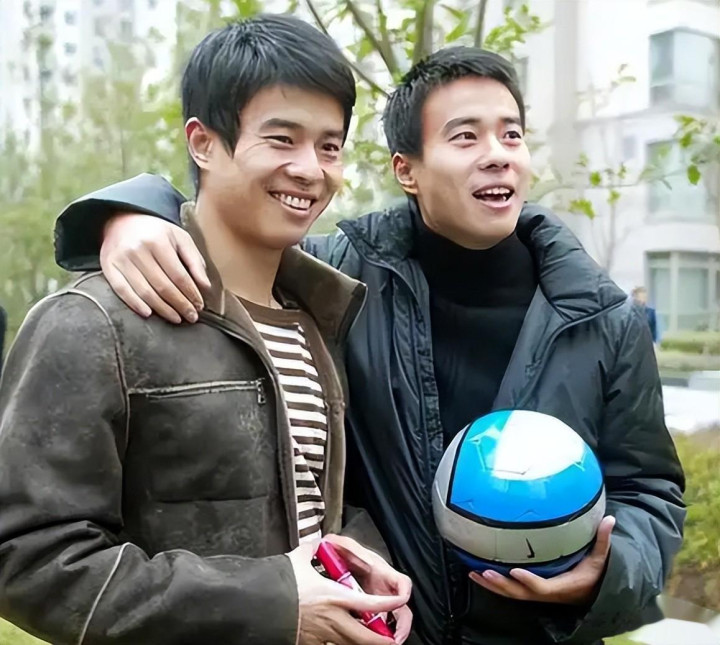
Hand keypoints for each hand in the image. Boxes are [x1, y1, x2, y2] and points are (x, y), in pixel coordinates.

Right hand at [100, 213, 210, 323]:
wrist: (123, 220)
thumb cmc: (157, 232)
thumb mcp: (180, 239)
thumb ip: (195, 261)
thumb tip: (206, 286)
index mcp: (158, 240)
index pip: (178, 275)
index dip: (191, 293)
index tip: (200, 306)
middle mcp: (138, 249)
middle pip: (163, 286)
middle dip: (180, 304)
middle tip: (191, 316)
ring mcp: (121, 259)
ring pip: (145, 291)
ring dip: (162, 309)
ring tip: (176, 318)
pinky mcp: (108, 266)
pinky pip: (121, 290)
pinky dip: (135, 304)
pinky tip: (148, 314)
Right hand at [288, 541, 409, 644]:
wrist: (260, 604)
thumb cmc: (281, 581)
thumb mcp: (300, 557)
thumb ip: (313, 550)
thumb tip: (317, 543)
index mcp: (335, 596)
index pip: (370, 603)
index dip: (389, 604)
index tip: (400, 602)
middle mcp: (333, 619)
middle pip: (365, 638)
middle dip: (381, 641)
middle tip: (390, 640)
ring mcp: (321, 635)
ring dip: (361, 644)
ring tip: (368, 641)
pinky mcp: (308, 644)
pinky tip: (339, 641)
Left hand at [469, 516, 614, 605]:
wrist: (594, 592)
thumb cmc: (595, 573)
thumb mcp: (602, 558)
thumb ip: (603, 539)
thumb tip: (610, 519)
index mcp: (564, 586)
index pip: (543, 587)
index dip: (529, 581)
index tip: (515, 572)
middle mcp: (548, 592)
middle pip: (521, 593)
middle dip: (502, 584)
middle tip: (484, 572)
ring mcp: (538, 593)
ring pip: (511, 593)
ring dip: (492, 585)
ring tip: (473, 573)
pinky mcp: (531, 591)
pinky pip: (510, 590)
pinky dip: (493, 584)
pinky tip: (477, 574)